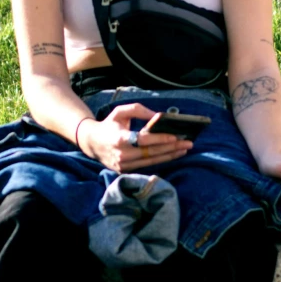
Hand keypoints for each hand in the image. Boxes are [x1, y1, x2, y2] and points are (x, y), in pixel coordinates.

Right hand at [76, 102, 194, 173]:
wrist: (92, 143)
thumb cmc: (109, 124)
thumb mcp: (120, 111)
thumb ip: (139, 110)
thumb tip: (159, 117)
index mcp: (119, 139)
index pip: (143, 141)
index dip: (160, 139)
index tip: (175, 137)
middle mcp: (121, 155)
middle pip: (151, 153)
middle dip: (171, 148)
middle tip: (188, 143)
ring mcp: (123, 166)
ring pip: (151, 162)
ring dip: (170, 156)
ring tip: (184, 149)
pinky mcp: (125, 171)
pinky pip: (147, 166)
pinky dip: (161, 160)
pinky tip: (172, 155)